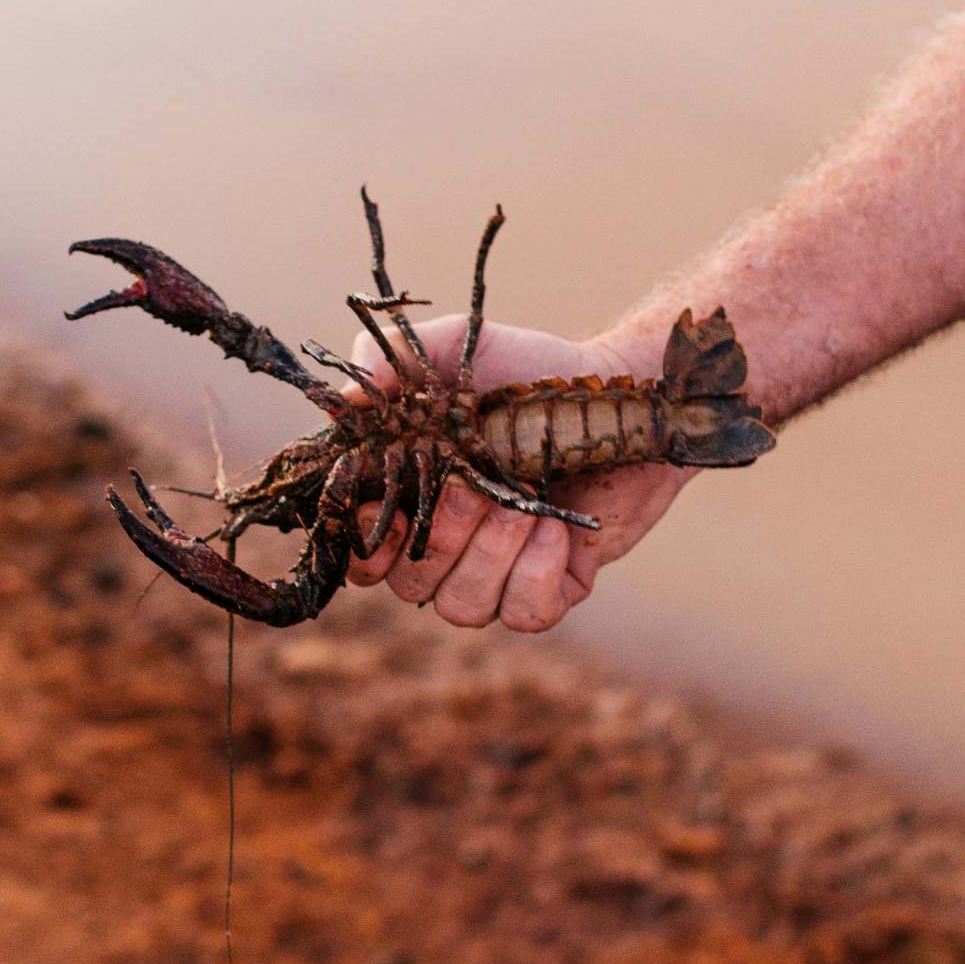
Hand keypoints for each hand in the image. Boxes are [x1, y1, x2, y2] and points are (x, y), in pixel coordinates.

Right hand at [341, 314, 695, 631]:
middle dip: (441, 537)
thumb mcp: (457, 348)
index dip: (365, 546)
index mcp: (410, 498)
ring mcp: (497, 571)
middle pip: (408, 586)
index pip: (361, 556)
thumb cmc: (530, 369)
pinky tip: (557, 530)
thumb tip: (344, 402)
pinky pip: (523, 615)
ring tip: (526, 504)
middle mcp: (445, 545)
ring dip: (491, 555)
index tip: (383, 510)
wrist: (620, 390)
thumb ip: (393, 361)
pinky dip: (536, 575)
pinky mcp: (552, 586)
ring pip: (461, 608)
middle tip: (475, 488)